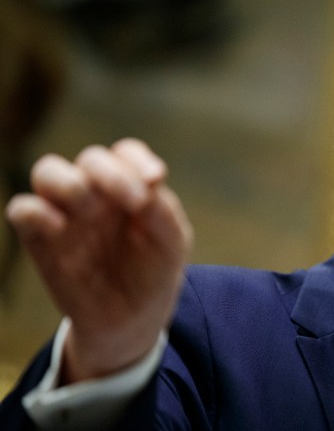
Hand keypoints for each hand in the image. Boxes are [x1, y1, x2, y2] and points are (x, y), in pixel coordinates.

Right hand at [5, 138, 192, 382]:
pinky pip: (22, 208)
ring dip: (72, 184)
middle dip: (111, 174)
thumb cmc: (153, 274)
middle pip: (91, 158)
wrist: (130, 320)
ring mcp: (67, 213)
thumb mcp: (171, 244)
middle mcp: (96, 194)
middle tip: (134, 203)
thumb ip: (163, 210)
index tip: (155, 180)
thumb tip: (150, 180)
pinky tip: (59, 227)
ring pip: (49, 171)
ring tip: (91, 212)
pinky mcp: (41, 238)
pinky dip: (35, 210)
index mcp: (130, 188)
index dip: (137, 160)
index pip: (126, 153)